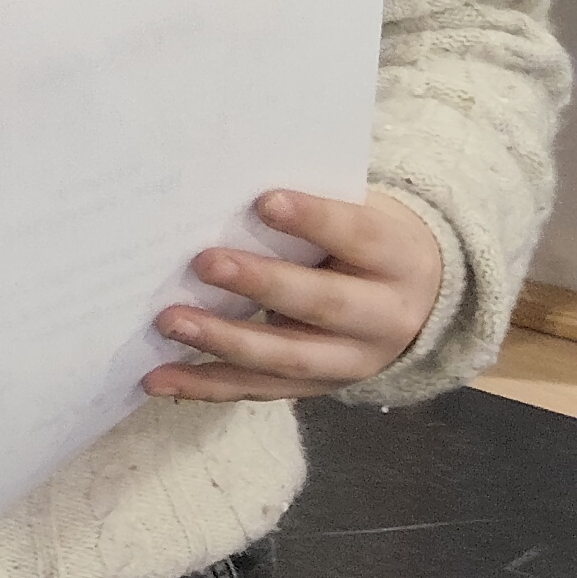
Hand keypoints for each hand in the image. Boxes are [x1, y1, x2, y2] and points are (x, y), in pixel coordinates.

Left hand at [143, 187, 446, 402]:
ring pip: (287, 357)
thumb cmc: (360, 239)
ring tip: (170, 321)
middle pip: (323, 304)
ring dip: (224, 341)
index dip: (315, 220)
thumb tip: (224, 188)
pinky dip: (205, 386)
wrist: (417, 300)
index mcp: (397, 260)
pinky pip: (258, 390)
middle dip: (262, 284)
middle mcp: (384, 318)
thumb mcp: (357, 214)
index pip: (359, 236)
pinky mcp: (316, 387)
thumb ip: (309, 206)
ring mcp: (351, 361)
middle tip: (204, 263)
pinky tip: (159, 379)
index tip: (264, 201)